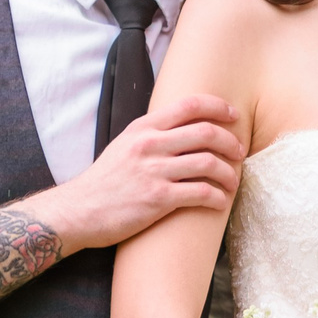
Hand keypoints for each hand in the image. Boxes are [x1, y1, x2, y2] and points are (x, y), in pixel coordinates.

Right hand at [34, 94, 243, 249]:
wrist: (78, 212)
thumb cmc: (104, 182)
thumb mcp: (124, 145)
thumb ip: (152, 135)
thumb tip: (184, 129)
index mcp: (143, 128)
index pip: (190, 105)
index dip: (218, 107)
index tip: (233, 115)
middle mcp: (150, 145)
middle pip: (206, 133)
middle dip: (231, 142)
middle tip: (239, 152)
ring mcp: (154, 171)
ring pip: (209, 163)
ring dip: (229, 173)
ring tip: (233, 182)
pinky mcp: (158, 199)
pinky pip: (201, 193)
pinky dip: (218, 198)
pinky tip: (220, 203)